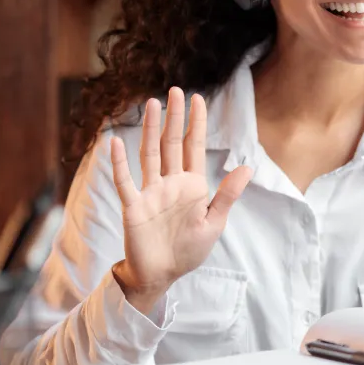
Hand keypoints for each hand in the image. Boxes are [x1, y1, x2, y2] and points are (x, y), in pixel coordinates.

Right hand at [110, 87, 253, 312]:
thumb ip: (228, 195)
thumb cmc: (189, 250)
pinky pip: (124, 181)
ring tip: (152, 104)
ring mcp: (150, 192)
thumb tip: (248, 167)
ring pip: (150, 154)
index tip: (199, 99)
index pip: (194, 147)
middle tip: (176, 90)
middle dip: (175, 117)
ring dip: (151, 130)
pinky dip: (118, 163)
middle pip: (172, 143)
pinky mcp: (133, 206)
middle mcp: (170, 183)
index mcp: (192, 185)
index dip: (196, 123)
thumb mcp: (214, 222)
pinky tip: (115, 142)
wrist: (163, 274)